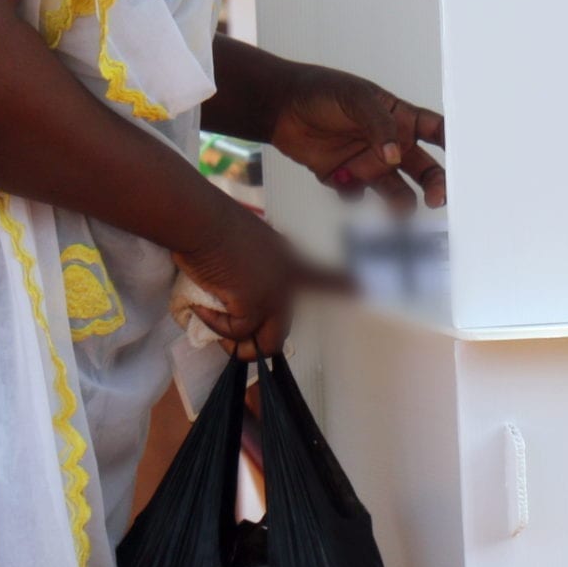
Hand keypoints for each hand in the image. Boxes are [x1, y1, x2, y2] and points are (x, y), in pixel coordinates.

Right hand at [174, 204, 331, 360]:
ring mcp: (275, 295)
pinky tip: (202, 308)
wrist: (202, 220)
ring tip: (215, 328)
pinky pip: (235, 333)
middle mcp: (288, 279)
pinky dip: (215, 325)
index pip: (323, 277)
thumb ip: (252, 272)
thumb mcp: (243, 245)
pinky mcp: (255, 306)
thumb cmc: (213, 226)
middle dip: (256, 344)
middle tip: (231, 340)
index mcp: (288, 260)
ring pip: (264, 344)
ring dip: (237, 346)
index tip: (365, 288)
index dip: (341, 286)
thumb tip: (236, 297)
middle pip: (281, 331)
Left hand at [270, 65, 447, 213]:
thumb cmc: (322, 91)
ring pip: (397, 193)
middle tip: (437, 198)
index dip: (456, 145)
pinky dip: (353, 195)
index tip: (468, 162)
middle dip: (436, 186)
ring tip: (398, 210)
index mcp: (400, 119)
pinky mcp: (345, 180)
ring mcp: (369, 165)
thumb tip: (396, 156)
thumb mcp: (356, 98)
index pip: (438, 132)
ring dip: (401, 205)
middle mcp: (390, 146)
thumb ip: (379, 126)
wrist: (281, 107)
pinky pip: (357, 198)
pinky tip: (340, 177)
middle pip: (426, 171)